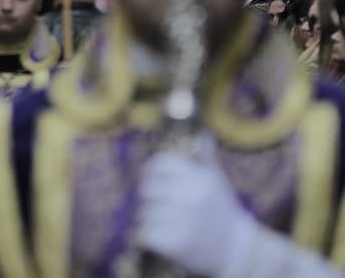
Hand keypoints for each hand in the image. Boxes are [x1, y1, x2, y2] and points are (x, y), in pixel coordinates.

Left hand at [137, 149, 257, 276]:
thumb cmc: (224, 211)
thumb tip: (204, 132)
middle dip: (149, 197)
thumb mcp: (217, 180)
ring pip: (145, 212)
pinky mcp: (175, 244)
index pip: (160, 164)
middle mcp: (189, 197)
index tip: (152, 178)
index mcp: (198, 179)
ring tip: (160, 221)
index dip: (151, 170)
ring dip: (148, 218)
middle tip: (156, 203)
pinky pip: (146, 233)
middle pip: (148, 189)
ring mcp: (182, 221)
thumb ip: (207, 156)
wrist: (237, 251)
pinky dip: (148, 235)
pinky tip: (159, 236)